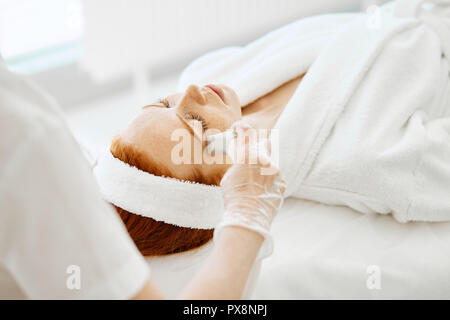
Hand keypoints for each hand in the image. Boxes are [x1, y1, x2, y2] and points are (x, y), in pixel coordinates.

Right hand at [215, 121, 285, 257]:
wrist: (248, 217)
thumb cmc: (234, 197)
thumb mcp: (229, 177)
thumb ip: (238, 165)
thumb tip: (242, 164)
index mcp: (248, 154)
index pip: (246, 133)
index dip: (243, 129)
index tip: (240, 128)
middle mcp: (265, 159)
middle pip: (266, 143)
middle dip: (261, 146)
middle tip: (255, 154)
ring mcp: (276, 171)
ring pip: (272, 164)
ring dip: (266, 169)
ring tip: (257, 183)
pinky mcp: (283, 184)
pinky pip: (277, 179)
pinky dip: (272, 183)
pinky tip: (263, 192)